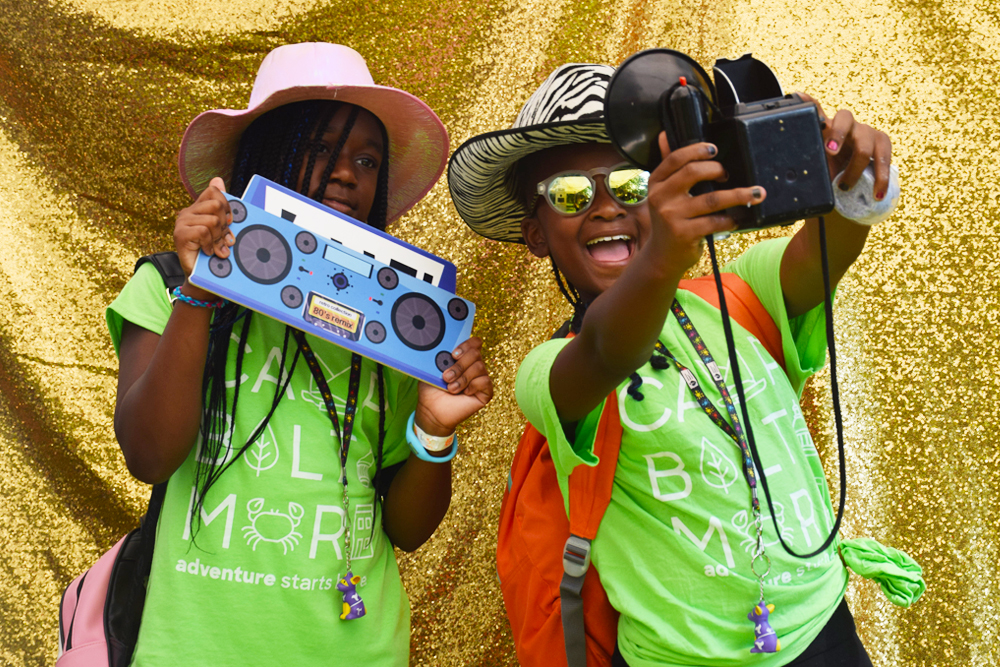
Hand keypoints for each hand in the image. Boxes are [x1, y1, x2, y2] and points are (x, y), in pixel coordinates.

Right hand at [173, 176, 235, 278]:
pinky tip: (208, 251)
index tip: (228, 223)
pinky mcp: (180, 234)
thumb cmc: (213, 253)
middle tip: (223, 240)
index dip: (226, 206)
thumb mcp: (222, 229)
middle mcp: (187, 212)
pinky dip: (210, 244)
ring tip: (216, 248)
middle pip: (216, 204)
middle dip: (224, 225)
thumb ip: (222, 208)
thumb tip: (217, 178)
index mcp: (197, 209)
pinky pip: (204, 231)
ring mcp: (182, 222)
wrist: (202, 277)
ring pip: (212, 220)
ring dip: (218, 237)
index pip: (214, 191)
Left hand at [414, 337, 492, 435]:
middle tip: (446, 376)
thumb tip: (441, 346)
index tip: (453, 354)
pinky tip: (464, 393)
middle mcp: (474, 366)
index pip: (475, 342)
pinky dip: (472, 386)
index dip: (466, 345)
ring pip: (479, 367)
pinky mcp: (486, 392)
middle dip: (459, 365)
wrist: (432, 410)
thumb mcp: (431, 368)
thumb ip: (439, 355)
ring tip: (451, 388)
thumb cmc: (432, 388)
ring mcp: (481, 379)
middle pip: (476, 353)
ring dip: (462, 378)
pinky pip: (485, 382)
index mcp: (463, 358)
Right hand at [646, 132, 765, 272]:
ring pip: (712, 199)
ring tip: (757, 193)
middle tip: (728, 175)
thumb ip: (669, 166)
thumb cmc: (669, 220)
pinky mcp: (684, 234)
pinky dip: (731, 219)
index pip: (676, 158)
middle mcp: (660, 198)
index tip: (715, 150)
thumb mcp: (663, 193)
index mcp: (656, 183)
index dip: (697, 150)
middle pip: (693, 172)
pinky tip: (737, 219)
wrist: (662, 256)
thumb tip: (665, 135)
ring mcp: (672, 217)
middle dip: (717, 169)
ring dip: (739, 194)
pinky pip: (715, 221)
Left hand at [799, 92, 892, 199]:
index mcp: (825, 126)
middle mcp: (846, 125)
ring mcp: (866, 132)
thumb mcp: (814, 166)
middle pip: (845, 119)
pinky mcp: (881, 142)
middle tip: (829, 153)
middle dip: (838, 135)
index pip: (816, 108)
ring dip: (854, 169)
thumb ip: (805, 164)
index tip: (802, 105)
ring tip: (845, 187)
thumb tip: (786, 178)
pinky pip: (884, 158)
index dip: (809, 104)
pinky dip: (881, 179)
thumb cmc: (827, 170)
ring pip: (864, 145)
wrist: (848, 179)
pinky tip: (877, 194)